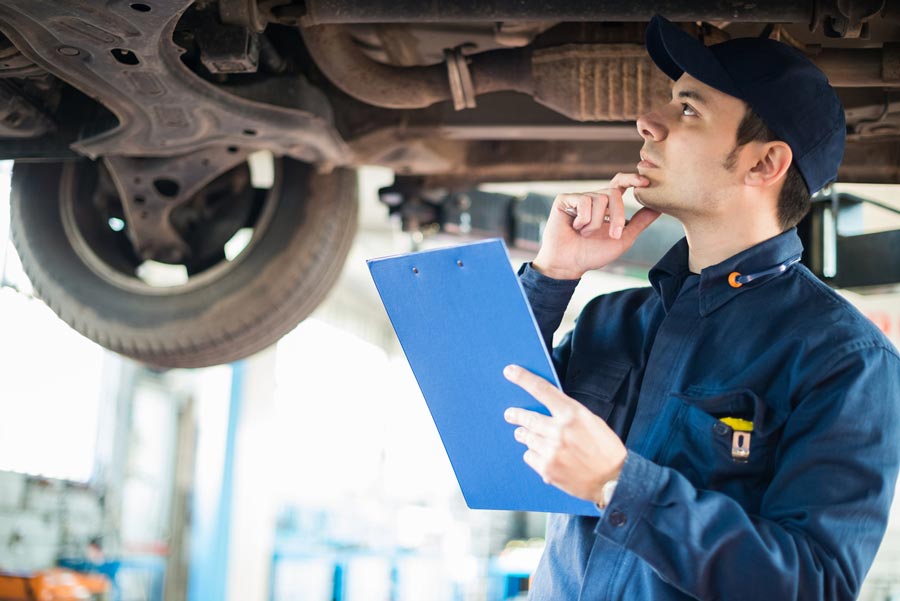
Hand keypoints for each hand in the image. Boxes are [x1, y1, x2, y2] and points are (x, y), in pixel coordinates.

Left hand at [502, 364, 626, 503]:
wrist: (613, 481)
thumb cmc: (605, 449)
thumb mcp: (591, 421)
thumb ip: (568, 414)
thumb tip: (547, 408)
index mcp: (572, 414)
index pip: (542, 390)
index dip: (523, 378)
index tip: (509, 371)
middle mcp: (559, 430)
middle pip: (526, 417)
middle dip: (515, 414)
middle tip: (509, 414)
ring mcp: (551, 451)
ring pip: (525, 436)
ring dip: (525, 434)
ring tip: (525, 435)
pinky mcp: (546, 469)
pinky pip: (529, 456)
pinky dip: (533, 454)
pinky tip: (544, 455)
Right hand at [532, 173, 659, 279]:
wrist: (569, 264)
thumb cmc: (593, 254)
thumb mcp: (623, 239)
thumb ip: (640, 223)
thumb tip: (658, 208)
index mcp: (607, 205)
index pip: (620, 183)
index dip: (632, 179)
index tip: (645, 182)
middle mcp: (593, 198)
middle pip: (613, 193)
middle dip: (618, 215)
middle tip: (614, 235)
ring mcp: (578, 198)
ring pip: (599, 200)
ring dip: (596, 224)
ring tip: (585, 234)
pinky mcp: (565, 199)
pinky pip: (583, 202)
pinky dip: (583, 220)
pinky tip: (575, 228)